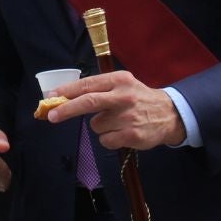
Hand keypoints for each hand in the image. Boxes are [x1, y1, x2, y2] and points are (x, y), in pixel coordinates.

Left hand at [47, 71, 185, 151]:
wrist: (169, 114)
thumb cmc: (139, 99)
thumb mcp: (123, 85)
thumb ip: (99, 88)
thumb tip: (65, 96)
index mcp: (119, 80)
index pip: (88, 84)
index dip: (67, 91)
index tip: (52, 96)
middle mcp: (124, 96)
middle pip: (88, 102)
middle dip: (66, 109)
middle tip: (51, 116)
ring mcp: (128, 117)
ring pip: (95, 125)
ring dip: (100, 126)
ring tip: (117, 122)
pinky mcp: (131, 135)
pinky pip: (105, 140)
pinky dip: (109, 139)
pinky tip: (122, 132)